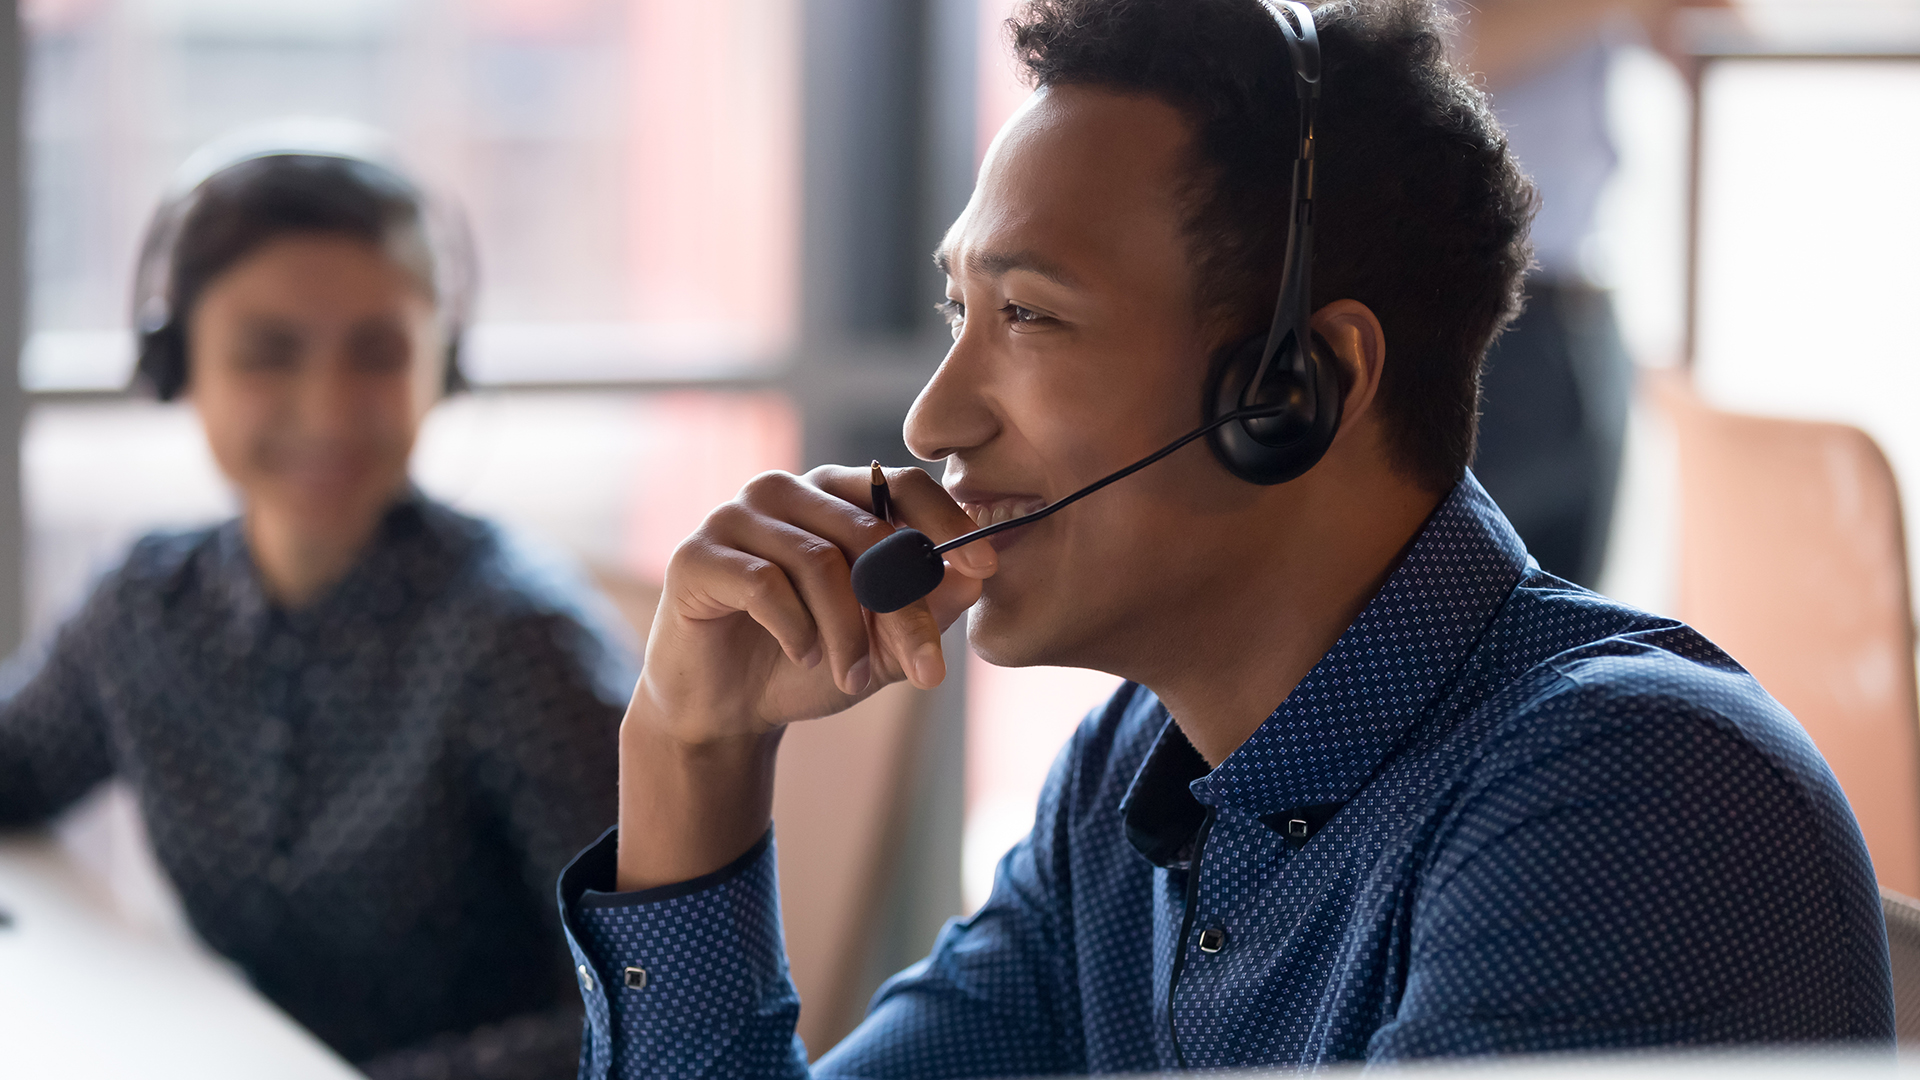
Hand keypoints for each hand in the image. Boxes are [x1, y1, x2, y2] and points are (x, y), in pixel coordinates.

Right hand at [635, 464, 994, 741]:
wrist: (726, 709)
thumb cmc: (806, 663)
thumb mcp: (883, 643)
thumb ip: (928, 607)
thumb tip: (978, 574)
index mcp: (834, 496)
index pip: (900, 484)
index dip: (947, 522)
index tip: (985, 568)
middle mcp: (785, 491)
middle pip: (868, 534)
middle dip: (905, 610)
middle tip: (925, 671)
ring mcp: (736, 516)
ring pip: (820, 561)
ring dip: (847, 633)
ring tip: (852, 678)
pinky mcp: (696, 554)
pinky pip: (765, 584)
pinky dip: (796, 629)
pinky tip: (803, 658)